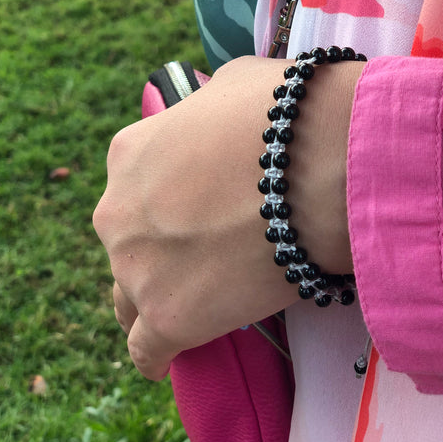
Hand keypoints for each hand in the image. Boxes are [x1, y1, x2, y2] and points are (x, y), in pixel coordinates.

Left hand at [93, 56, 362, 379]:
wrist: (325, 162)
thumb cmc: (288, 114)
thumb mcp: (232, 85)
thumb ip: (207, 111)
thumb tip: (219, 122)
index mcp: (129, 152)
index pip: (136, 188)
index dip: (171, 203)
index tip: (201, 213)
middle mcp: (117, 210)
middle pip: (130, 242)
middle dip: (162, 248)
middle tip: (213, 252)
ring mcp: (137, 266)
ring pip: (130, 297)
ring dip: (157, 299)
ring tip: (193, 305)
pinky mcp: (169, 316)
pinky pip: (147, 349)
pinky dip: (158, 354)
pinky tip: (170, 357)